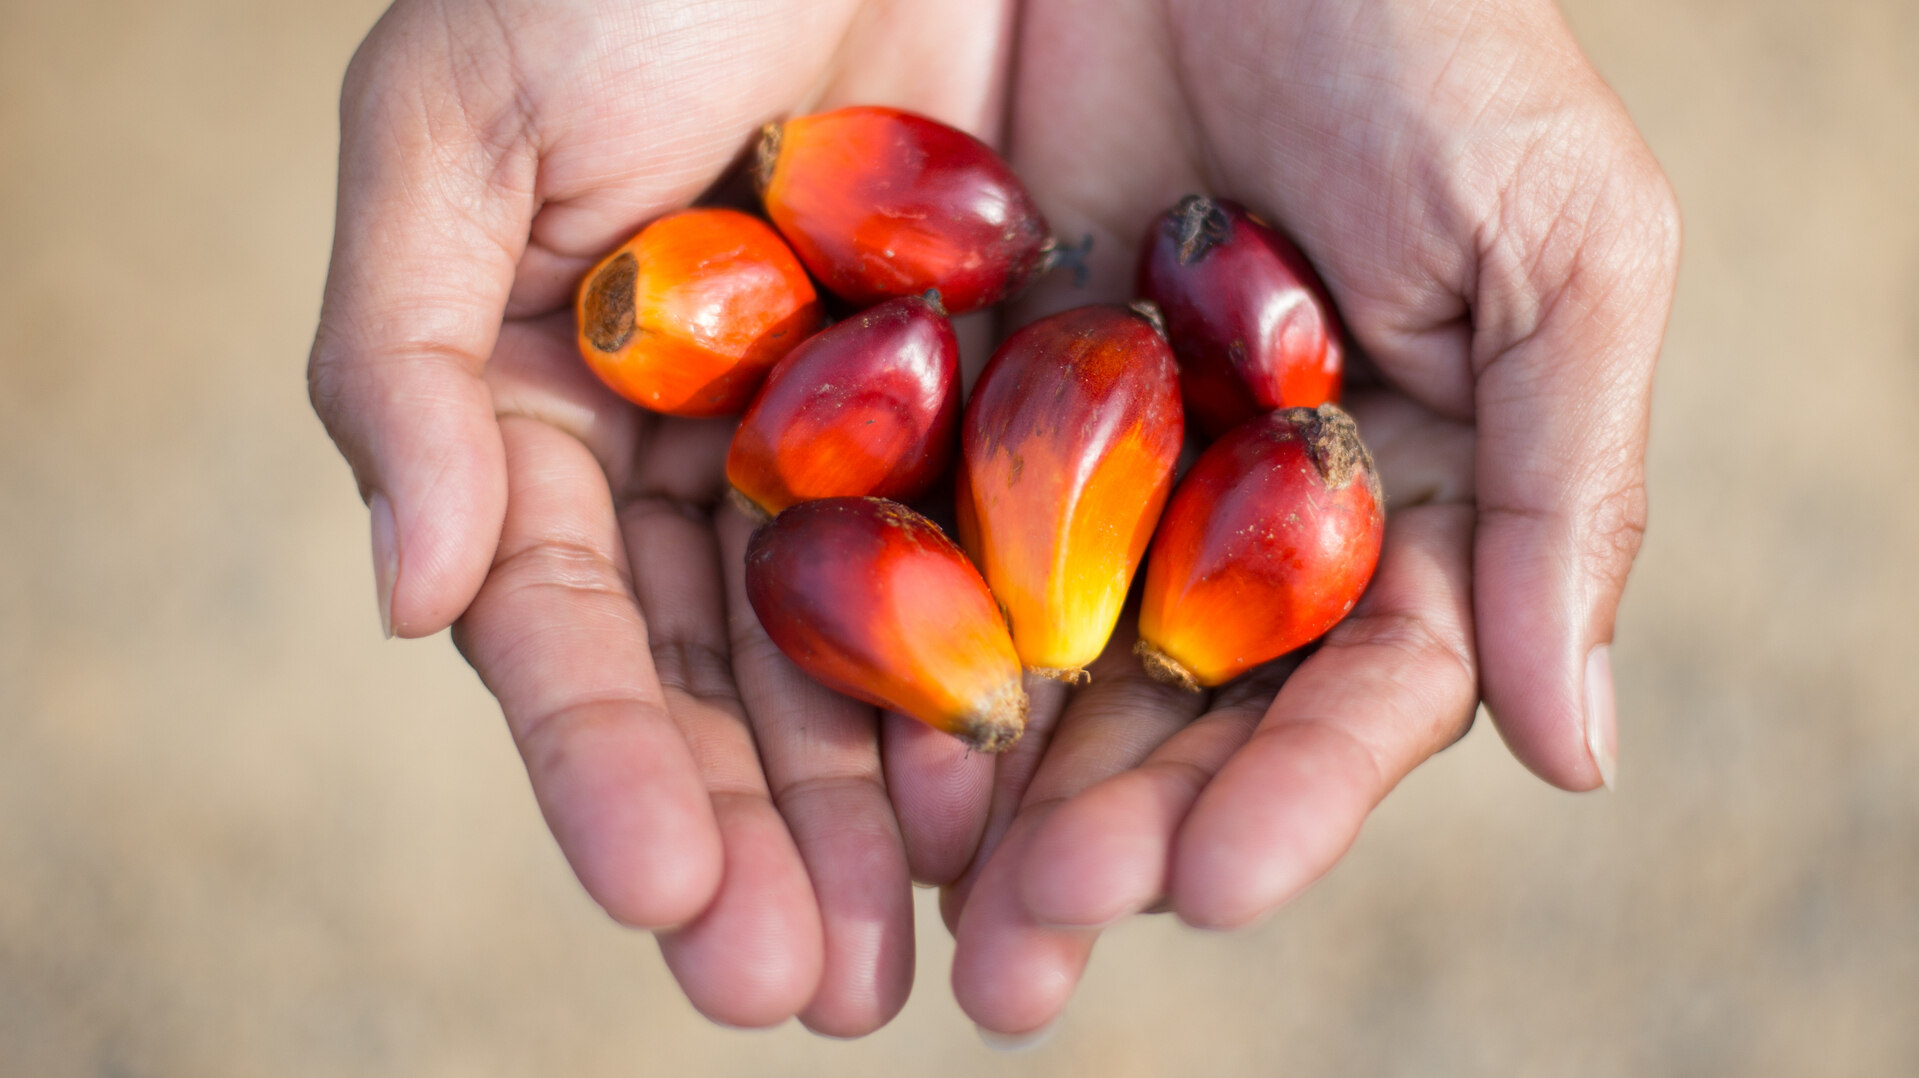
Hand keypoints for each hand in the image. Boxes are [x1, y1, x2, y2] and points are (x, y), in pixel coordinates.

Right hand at [306, 0, 1034, 1034]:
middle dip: (763, 842)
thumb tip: (405, 593)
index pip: (579, 629)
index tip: (664, 895)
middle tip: (808, 995)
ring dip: (893, 813)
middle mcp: (720, 451)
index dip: (611, 765)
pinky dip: (1027, 673)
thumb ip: (399, 356)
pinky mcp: (1011, 389)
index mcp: (570, 411)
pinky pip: (1023, 552)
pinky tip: (1042, 791)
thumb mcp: (455, 120)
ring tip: (930, 960)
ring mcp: (869, 431)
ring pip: (880, 654)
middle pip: (734, 683)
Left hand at [939, 0, 1679, 1034]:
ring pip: (1029, 652)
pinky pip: (900, 528)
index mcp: (1388, 494)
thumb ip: (1571, 492)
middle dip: (1107, 833)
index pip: (1353, 685)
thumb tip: (1580, 752)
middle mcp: (1228, 503)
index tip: (1216, 881)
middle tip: (1028, 951)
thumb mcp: (1558, 241)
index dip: (1294, 789)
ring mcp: (1080, 452)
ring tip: (924, 905)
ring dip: (977, 787)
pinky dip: (872, 635)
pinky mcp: (942, 387)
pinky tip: (837, 735)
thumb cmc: (1423, 33)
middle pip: (1172, 709)